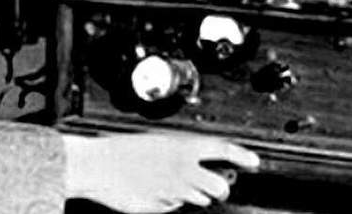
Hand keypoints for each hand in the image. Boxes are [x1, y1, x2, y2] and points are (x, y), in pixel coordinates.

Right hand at [62, 133, 260, 212]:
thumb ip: (181, 154)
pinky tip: (153, 189)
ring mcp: (174, 191)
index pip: (224, 150)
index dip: (243, 156)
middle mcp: (183, 170)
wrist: (97, 165)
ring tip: (172, 183)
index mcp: (183, 147)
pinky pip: (174, 206)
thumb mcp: (157, 143)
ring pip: (199, 200)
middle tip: (215, 187)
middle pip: (220, 186)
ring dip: (193, 195)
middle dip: (220, 189)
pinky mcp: (162, 207)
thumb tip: (197, 163)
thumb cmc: (122, 151)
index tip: (254, 162)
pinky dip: (169, 201)